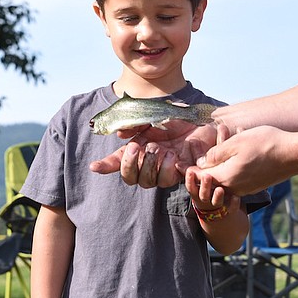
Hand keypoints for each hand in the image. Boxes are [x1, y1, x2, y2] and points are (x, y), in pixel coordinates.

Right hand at [89, 121, 219, 188]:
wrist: (203, 119)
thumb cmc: (177, 118)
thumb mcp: (153, 116)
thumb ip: (135, 124)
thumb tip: (119, 134)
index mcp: (139, 148)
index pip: (118, 161)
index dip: (106, 165)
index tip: (94, 166)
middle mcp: (149, 162)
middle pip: (131, 178)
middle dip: (130, 165)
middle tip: (137, 148)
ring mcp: (164, 169)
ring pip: (148, 182)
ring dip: (150, 166)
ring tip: (160, 150)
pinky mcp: (181, 173)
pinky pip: (168, 180)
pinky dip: (167, 169)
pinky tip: (173, 156)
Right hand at [186, 168, 238, 213]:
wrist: (216, 213)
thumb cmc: (206, 192)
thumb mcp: (197, 184)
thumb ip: (192, 174)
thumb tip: (178, 163)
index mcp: (197, 193)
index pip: (191, 187)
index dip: (190, 180)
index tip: (190, 171)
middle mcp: (206, 199)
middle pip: (203, 195)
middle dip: (204, 186)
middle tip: (207, 176)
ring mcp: (217, 205)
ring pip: (216, 202)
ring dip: (217, 196)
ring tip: (220, 189)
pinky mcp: (228, 209)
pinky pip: (231, 208)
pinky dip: (234, 203)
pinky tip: (236, 197)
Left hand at [190, 125, 296, 196]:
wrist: (294, 155)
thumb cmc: (266, 144)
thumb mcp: (237, 143)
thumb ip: (217, 154)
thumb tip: (202, 163)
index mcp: (227, 177)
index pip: (202, 176)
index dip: (187, 170)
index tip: (176, 165)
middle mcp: (235, 187)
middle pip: (213, 179)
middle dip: (203, 168)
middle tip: (190, 158)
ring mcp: (247, 188)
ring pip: (226, 177)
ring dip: (219, 166)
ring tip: (215, 151)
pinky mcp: (256, 185)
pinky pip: (237, 178)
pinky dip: (232, 167)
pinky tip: (237, 152)